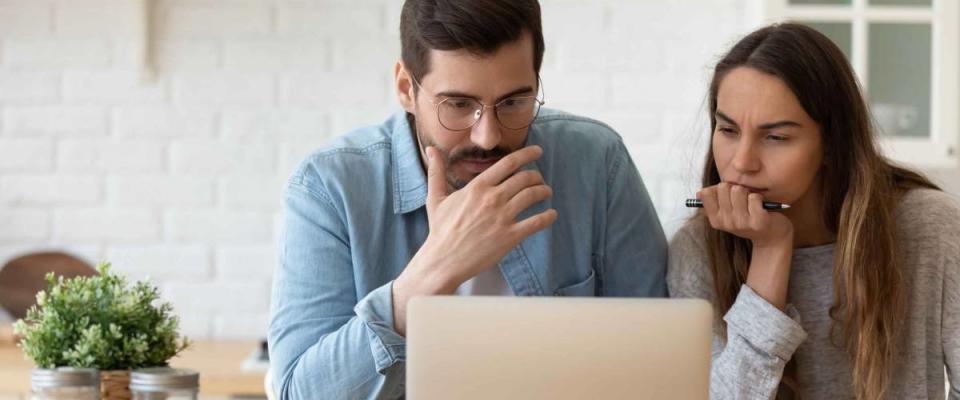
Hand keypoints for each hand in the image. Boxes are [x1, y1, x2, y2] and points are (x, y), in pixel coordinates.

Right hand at [392, 145, 557, 334]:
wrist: (444, 260)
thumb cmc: (440, 230)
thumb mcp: (436, 198)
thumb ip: (436, 172)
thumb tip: (430, 149)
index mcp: (477, 187)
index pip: (508, 163)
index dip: (527, 154)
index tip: (537, 151)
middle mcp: (492, 198)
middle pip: (525, 178)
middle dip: (537, 176)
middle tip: (539, 179)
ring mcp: (502, 217)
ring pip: (533, 196)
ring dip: (544, 192)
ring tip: (546, 193)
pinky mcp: (510, 236)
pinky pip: (536, 222)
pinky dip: (548, 216)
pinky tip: (551, 214)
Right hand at [698, 183, 793, 309]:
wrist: (770, 237)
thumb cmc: (748, 219)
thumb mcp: (727, 213)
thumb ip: (714, 201)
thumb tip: (699, 193)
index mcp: (715, 220)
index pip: (707, 193)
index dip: (718, 189)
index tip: (727, 196)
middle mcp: (726, 222)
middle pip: (723, 187)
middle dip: (734, 188)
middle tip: (742, 199)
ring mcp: (741, 223)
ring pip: (739, 190)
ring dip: (747, 192)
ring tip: (751, 203)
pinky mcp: (758, 222)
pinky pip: (754, 197)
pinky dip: (759, 198)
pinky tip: (761, 207)